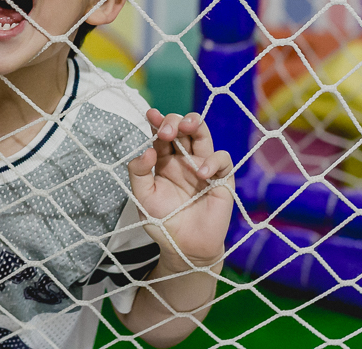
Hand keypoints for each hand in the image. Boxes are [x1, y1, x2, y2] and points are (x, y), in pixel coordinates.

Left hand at [127, 109, 233, 271]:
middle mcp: (184, 159)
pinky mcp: (222, 179)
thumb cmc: (162, 222)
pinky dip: (213, 161)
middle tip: (166, 131)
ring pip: (203, 135)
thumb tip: (146, 150)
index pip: (161, 134)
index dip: (157, 121)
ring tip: (186, 127)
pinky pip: (223, 159)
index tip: (150, 114)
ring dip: (196, 124)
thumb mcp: (142, 197)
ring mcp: (203, 166)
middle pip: (182, 128)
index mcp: (164, 160)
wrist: (185, 248)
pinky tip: (200, 173)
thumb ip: (138, 173)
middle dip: (174, 121)